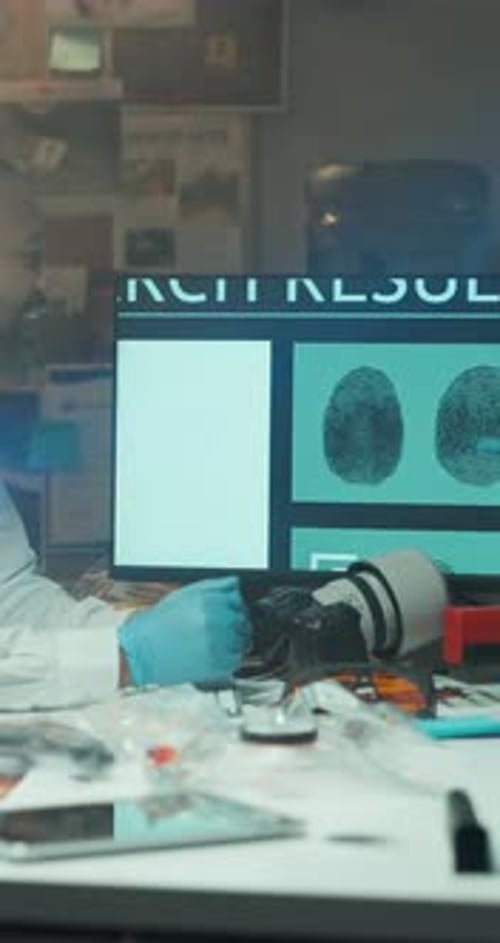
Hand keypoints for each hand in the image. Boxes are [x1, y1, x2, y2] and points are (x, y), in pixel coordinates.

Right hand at [118, 577, 249, 686]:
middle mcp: (215, 621)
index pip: (237, 596)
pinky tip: (216, 653)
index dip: (232, 603)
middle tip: (221, 627)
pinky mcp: (217, 664)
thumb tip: (234, 584)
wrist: (141, 652)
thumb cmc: (158, 625)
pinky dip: (231, 657)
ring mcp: (218, 643)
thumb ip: (213, 587)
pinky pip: (237, 659)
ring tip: (216, 641)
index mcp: (208, 601)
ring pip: (243, 638)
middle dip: (235, 621)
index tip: (228, 608)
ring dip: (235, 639)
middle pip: (243, 617)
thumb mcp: (184, 595)